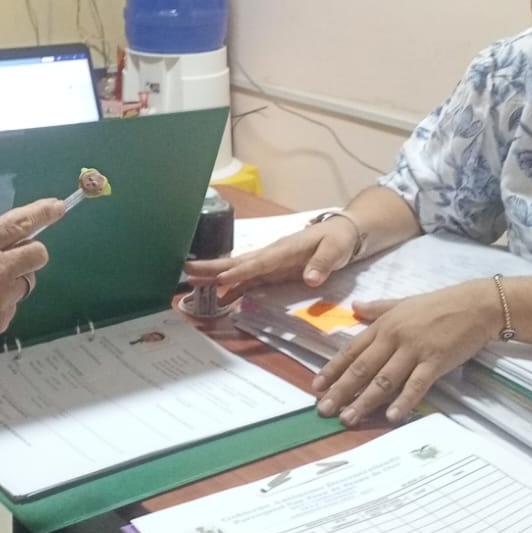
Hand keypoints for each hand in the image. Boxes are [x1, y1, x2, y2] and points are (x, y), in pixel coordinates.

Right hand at [183, 217, 359, 305]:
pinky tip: (221, 299)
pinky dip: (234, 288)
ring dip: (216, 277)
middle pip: (239, 262)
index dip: (242, 270)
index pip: (260, 261)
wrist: (343, 233)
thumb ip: (323, 263)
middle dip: (214, 267)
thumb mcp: (336, 249)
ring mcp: (270, 263)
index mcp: (285, 248)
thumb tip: (310, 279)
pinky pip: (249, 280)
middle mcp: (272, 254)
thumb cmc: (339, 239)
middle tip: (188, 271)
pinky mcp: (272, 271)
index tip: (223, 278)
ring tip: (192, 284)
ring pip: (239, 270)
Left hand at [313, 280, 501, 425]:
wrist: (476, 304)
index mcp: (384, 325)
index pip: (352, 350)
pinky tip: (390, 416)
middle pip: (362, 368)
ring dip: (364, 401)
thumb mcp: (403, 302)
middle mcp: (394, 338)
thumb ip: (377, 308)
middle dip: (341, 391)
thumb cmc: (439, 305)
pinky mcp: (435, 362)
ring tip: (349, 418)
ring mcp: (414, 350)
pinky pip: (416, 384)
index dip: (333, 369)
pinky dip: (403, 401)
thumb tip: (354, 307)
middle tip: (324, 410)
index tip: (317, 386)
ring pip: (384, 379)